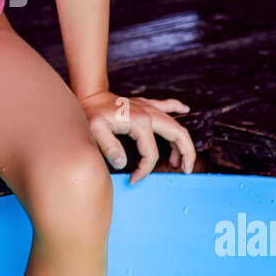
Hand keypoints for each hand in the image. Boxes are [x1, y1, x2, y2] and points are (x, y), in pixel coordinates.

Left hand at [78, 91, 195, 184]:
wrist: (89, 96)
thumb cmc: (91, 113)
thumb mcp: (96, 130)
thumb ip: (109, 147)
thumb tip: (123, 163)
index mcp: (140, 123)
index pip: (151, 153)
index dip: (145, 170)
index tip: (133, 179)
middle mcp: (149, 114)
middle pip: (177, 134)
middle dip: (186, 154)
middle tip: (186, 171)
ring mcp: (149, 108)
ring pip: (176, 123)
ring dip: (183, 142)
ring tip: (180, 160)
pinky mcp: (145, 105)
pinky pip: (166, 105)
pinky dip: (177, 107)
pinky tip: (185, 109)